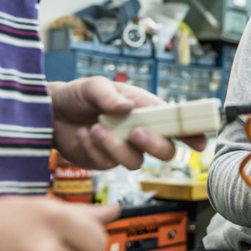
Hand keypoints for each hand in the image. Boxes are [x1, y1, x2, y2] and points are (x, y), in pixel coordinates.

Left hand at [47, 76, 206, 169]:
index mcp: (145, 108)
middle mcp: (140, 130)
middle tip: (136, 133)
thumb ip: (108, 95)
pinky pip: (108, 164)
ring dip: (115, 146)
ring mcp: (124, 148)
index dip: (193, 132)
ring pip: (136, 162)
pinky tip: (84, 135)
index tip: (201, 141)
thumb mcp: (92, 86)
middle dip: (155, 144)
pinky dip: (94, 149)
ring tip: (95, 128)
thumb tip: (126, 108)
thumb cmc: (77, 95)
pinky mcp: (106, 161)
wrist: (49, 114)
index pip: (176, 121)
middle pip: (165, 150)